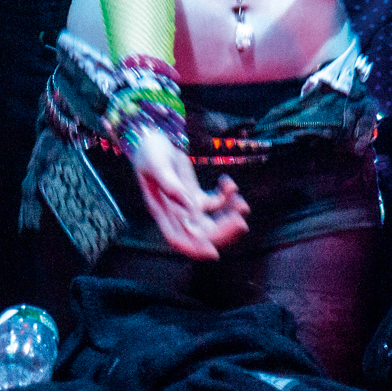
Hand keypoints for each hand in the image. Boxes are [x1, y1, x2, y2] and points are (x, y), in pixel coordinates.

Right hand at [127, 126, 248, 258]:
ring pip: (211, 221)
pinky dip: (226, 197)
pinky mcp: (195, 195)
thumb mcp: (156, 163)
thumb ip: (171, 185)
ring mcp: (186, 205)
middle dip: (222, 231)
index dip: (194, 248)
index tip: (214, 252)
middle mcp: (174, 213)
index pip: (177, 238)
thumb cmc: (149, 150)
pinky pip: (214, 203)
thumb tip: (188, 207)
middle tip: (240, 221)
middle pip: (200, 233)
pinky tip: (228, 182)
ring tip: (242, 204)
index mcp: (161, 210)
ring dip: (229, 215)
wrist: (151, 138)